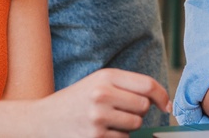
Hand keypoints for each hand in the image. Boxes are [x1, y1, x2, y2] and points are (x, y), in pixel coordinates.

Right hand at [34, 68, 170, 136]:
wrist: (42, 121)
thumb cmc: (76, 101)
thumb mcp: (97, 83)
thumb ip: (126, 86)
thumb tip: (161, 101)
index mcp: (105, 77)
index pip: (147, 85)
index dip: (163, 95)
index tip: (166, 106)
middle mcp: (102, 95)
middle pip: (143, 107)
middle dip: (137, 111)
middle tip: (120, 111)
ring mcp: (98, 118)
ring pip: (135, 125)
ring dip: (127, 126)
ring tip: (107, 121)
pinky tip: (100, 132)